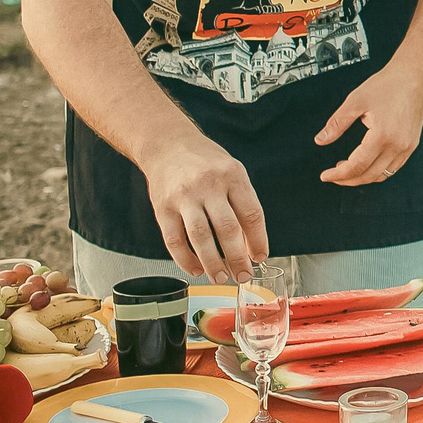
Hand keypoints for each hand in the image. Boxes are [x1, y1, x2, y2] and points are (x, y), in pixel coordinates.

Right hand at [140, 136, 267, 280]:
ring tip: (221, 278)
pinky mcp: (163, 207)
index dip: (258, 240)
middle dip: (237, 258)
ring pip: (200, 237)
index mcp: (233, 176)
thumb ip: (242, 204)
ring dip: (212, 263)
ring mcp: (184, 197)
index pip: (252, 214)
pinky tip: (196, 268)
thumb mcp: (232, 172)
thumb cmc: (206, 162)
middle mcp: (209, 185)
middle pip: (227, 229)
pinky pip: (174, 240)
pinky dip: (185, 259)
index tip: (260, 257)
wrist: (168, 144)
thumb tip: (251, 245)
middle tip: (243, 275)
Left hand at [315, 64, 422, 186]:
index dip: (339, 174)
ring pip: (383, 175)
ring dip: (363, 177)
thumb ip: (337, 124)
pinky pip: (393, 167)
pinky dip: (377, 171)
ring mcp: (407, 146)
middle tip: (333, 175)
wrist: (414, 75)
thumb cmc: (388, 85)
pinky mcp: (412, 144)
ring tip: (348, 168)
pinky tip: (367, 162)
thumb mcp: (356, 101)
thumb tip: (321, 140)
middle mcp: (398, 145)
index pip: (357, 165)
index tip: (325, 175)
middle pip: (370, 175)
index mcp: (383, 136)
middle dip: (348, 180)